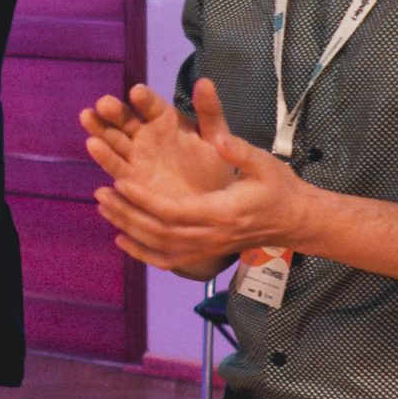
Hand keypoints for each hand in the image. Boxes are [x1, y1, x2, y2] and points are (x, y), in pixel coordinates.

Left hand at [85, 80, 309, 273]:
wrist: (296, 221)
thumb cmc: (280, 188)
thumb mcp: (265, 163)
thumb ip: (240, 152)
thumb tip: (219, 138)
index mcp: (222, 213)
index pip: (174, 212)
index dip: (144, 199)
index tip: (121, 181)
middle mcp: (212, 236)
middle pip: (159, 232)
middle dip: (127, 214)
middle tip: (101, 193)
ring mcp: (208, 249)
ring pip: (160, 247)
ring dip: (129, 229)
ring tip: (104, 208)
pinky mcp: (207, 254)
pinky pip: (170, 260)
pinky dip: (143, 254)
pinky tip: (121, 240)